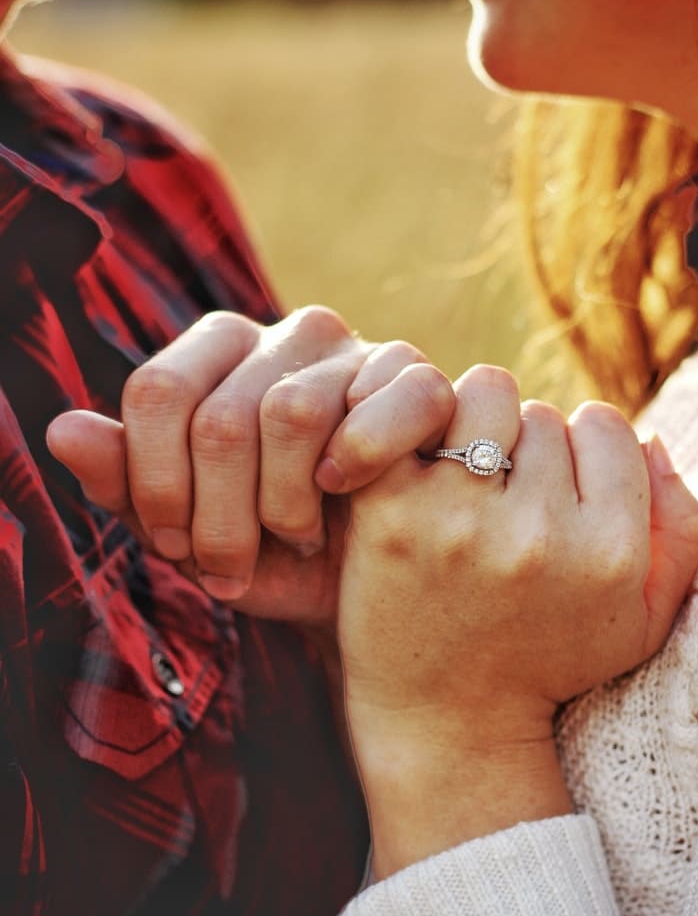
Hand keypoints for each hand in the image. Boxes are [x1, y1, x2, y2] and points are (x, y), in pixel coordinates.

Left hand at [46, 307, 453, 630]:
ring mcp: (355, 349)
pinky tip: (348, 494)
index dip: (155, 482)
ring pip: (290, 413)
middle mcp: (285, 333)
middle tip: (230, 570)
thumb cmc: (265, 551)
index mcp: (219, 349)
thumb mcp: (186, 531)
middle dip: (218, 518)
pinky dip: (359, 462)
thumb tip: (62, 430)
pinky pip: (382, 402)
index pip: (157, 390)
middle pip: (220, 416)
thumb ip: (125, 482)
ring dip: (285, 505)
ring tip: (296, 539)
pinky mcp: (416, 377)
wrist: (358, 582)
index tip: (171, 546)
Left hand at [337, 365, 697, 875]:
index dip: (584, 452)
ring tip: (465, 475)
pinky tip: (419, 466)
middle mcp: (539, 533)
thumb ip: (681, 528)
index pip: (608, 427)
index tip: (561, 487)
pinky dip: (418, 426)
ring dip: (477, 425)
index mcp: (609, 552)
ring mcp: (462, 520)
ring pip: (484, 396)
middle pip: (542, 414)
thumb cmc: (550, 660)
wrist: (448, 720)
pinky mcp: (394, 512)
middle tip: (506, 495)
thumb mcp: (645, 618)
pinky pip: (417, 415)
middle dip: (528, 447)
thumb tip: (654, 442)